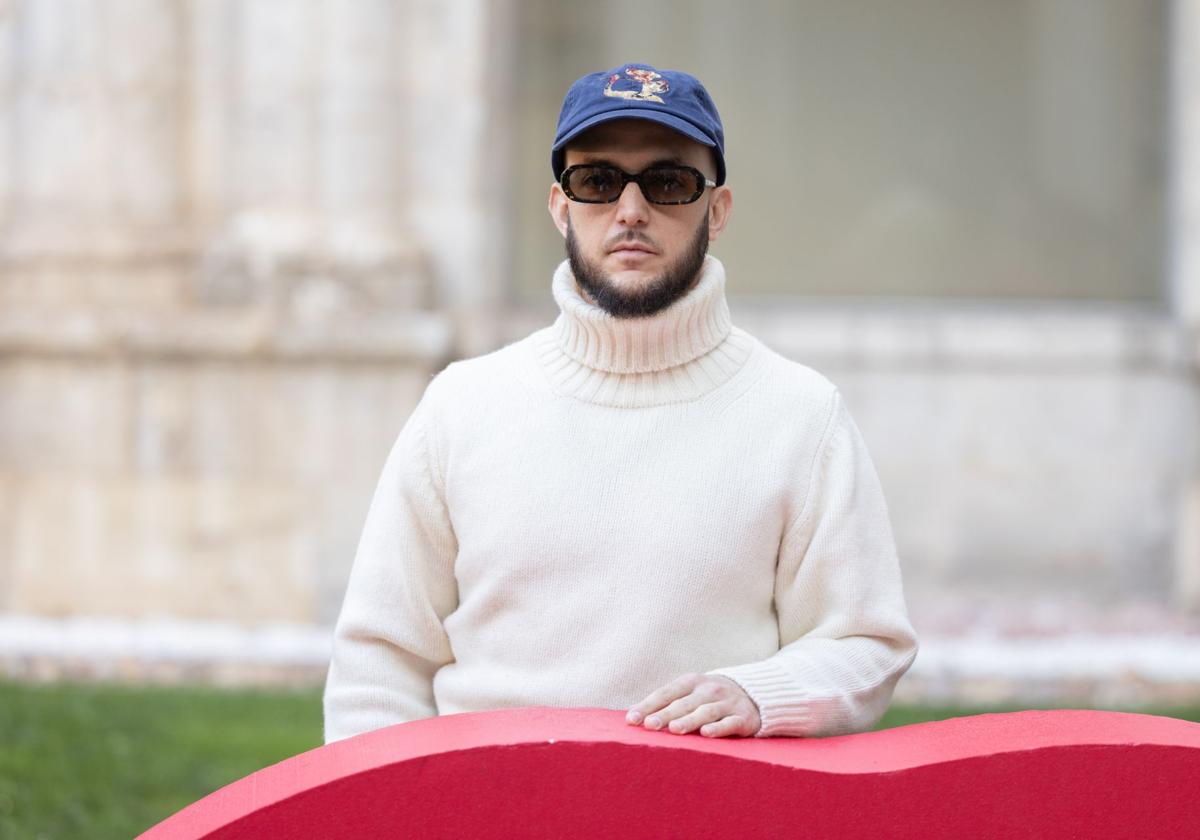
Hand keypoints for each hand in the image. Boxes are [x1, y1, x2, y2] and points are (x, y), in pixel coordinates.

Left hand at [625, 673, 760, 737]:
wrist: (753, 695)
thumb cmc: (709, 698)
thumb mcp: (690, 693)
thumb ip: (666, 702)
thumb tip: (632, 714)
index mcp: (691, 682)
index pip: (666, 693)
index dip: (648, 705)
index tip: (632, 719)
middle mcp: (708, 690)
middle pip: (683, 704)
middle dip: (665, 714)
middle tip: (649, 725)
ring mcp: (727, 703)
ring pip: (705, 712)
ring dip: (689, 720)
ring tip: (674, 729)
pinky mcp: (743, 717)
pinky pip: (730, 723)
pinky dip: (718, 728)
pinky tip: (706, 733)